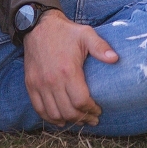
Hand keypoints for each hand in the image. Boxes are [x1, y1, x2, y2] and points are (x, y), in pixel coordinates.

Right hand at [22, 9, 118, 126]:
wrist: (38, 26)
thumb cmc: (65, 31)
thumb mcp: (86, 34)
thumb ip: (100, 47)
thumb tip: (116, 59)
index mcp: (68, 70)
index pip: (81, 101)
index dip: (91, 109)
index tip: (98, 110)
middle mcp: (52, 81)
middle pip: (68, 111)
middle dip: (82, 118)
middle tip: (92, 119)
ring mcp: (39, 85)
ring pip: (54, 114)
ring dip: (67, 121)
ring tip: (79, 120)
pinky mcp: (31, 85)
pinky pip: (39, 109)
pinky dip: (50, 118)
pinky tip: (60, 120)